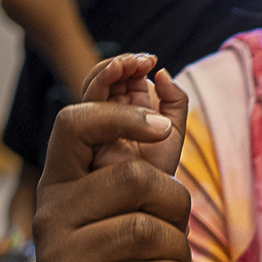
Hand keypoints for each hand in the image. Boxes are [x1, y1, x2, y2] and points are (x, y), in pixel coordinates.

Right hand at [33, 73, 192, 261]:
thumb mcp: (134, 203)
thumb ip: (149, 147)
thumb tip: (165, 78)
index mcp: (62, 182)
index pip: (75, 122)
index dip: (118, 113)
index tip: (159, 123)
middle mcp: (51, 215)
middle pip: (130, 179)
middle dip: (175, 202)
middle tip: (183, 227)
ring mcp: (55, 260)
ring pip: (141, 231)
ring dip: (178, 248)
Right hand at [82, 52, 187, 175]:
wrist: (146, 201)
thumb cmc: (160, 170)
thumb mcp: (174, 130)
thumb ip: (175, 101)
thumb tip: (162, 73)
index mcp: (128, 110)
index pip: (124, 78)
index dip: (135, 65)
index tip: (151, 60)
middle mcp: (108, 113)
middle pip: (108, 77)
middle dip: (123, 63)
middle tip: (143, 61)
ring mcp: (95, 121)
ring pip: (95, 84)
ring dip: (113, 68)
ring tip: (132, 63)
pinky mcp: (86, 130)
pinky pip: (87, 100)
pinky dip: (101, 81)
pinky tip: (116, 71)